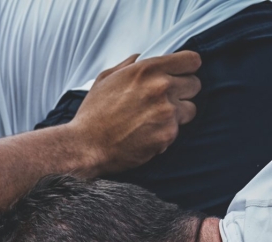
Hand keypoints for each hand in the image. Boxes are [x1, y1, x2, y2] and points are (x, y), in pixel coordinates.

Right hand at [72, 51, 200, 175]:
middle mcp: (161, 87)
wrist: (84, 146)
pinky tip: (145, 135)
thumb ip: (128, 65)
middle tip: (161, 102)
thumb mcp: (104, 80)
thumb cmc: (92, 114)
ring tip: (152, 121)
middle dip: (181, 92)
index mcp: (147, 70)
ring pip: (189, 109)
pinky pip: (177, 131)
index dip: (186, 68)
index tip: (179, 76)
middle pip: (195, 84)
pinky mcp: (168, 134)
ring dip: (176, 115)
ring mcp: (166, 112)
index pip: (192, 60)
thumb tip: (141, 56)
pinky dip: (164, 134)